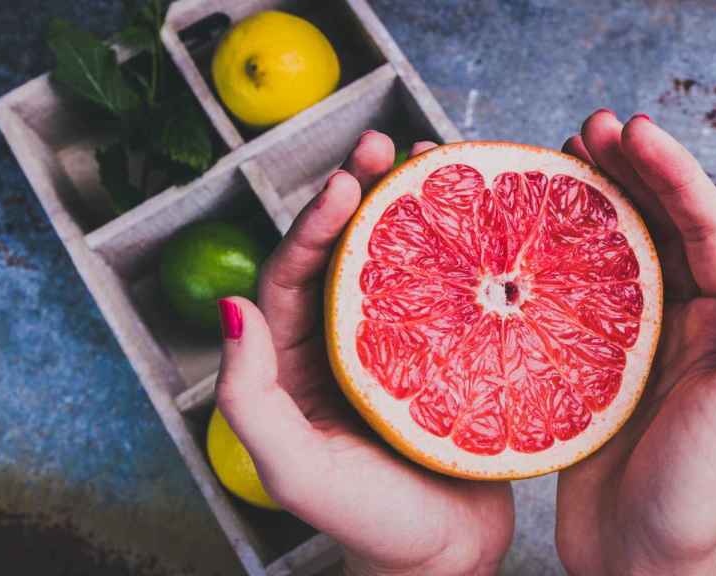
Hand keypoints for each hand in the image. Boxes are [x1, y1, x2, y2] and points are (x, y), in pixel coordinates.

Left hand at [214, 132, 513, 575]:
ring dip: (414, 208)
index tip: (346, 183)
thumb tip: (230, 306)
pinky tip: (485, 220)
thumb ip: (248, 396)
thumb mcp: (294, 468)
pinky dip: (463, 251)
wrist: (444, 559)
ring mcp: (403, 344)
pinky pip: (452, 290)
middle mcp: (346, 342)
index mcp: (298, 362)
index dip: (314, 225)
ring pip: (403, 260)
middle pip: (349, 252)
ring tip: (434, 159)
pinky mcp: (452, 353)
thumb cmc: (367, 521)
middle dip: (364, 194)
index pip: (293, 276)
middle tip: (387, 145)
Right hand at [555, 111, 715, 574]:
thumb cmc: (700, 495)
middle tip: (589, 127)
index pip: (706, 229)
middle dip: (631, 172)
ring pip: (616, 255)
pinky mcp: (592, 369)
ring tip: (561, 157)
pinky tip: (528, 234)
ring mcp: (637, 344)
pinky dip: (555, 261)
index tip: (634, 131)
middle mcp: (688, 324)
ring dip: (592, 203)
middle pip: (661, 228)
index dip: (675, 174)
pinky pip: (574, 299)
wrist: (638, 566)